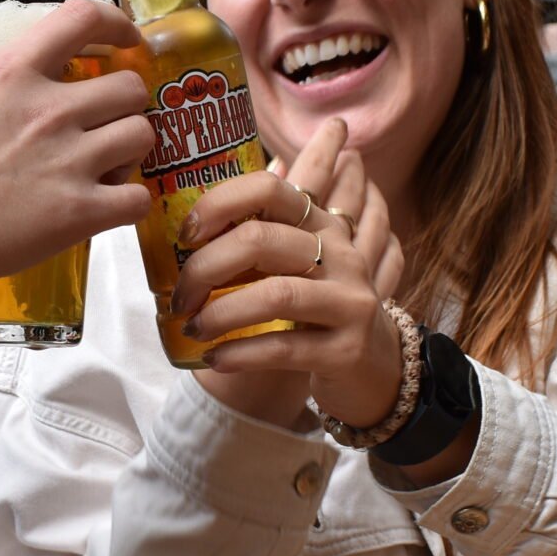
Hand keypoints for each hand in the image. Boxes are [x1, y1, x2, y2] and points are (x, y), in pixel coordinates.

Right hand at [0, 0, 154, 294]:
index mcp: (8, 74)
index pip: (82, 19)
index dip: (115, 24)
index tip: (123, 38)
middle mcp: (49, 109)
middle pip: (129, 86)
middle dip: (125, 103)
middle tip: (106, 121)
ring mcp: (70, 160)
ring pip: (143, 135)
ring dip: (132, 149)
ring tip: (110, 164)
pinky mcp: (81, 212)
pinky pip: (139, 197)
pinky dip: (132, 202)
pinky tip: (111, 207)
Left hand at [173, 118, 406, 429]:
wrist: (376, 367)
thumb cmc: (320, 309)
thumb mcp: (302, 262)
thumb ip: (262, 232)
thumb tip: (192, 214)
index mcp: (322, 225)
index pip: (269, 188)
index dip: (219, 203)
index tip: (186, 233)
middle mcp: (342, 255)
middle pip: (261, 240)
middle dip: (205, 268)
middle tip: (180, 298)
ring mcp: (348, 302)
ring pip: (274, 295)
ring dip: (219, 313)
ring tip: (194, 328)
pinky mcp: (346, 349)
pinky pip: (284, 346)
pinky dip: (240, 354)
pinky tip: (215, 359)